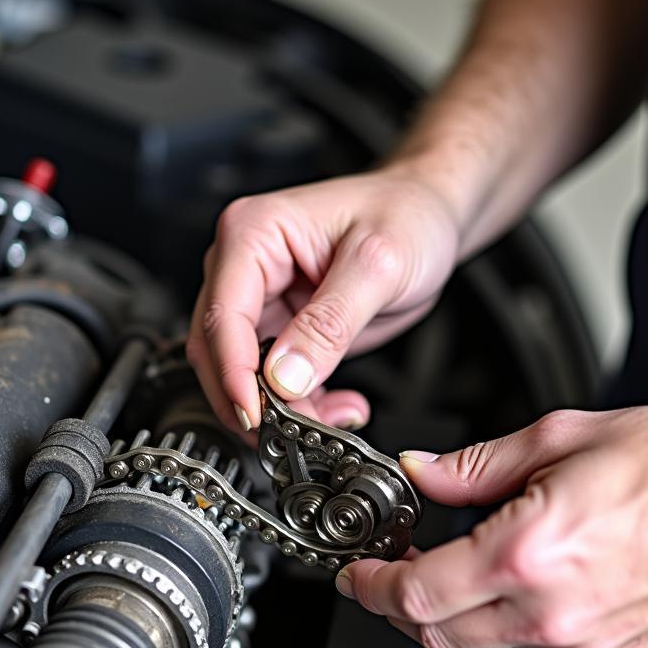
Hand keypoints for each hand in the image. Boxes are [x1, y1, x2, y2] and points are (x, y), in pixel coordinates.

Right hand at [187, 165, 463, 432]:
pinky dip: (299, 404)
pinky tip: (336, 406)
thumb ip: (330, 323)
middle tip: (293, 431)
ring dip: (279, 409)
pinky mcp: (281, 327)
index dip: (234, 373)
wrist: (430, 215)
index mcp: (253, 233)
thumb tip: (284, 376)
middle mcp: (245, 265)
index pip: (224, 315)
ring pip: (242, 373)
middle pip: (218, 350)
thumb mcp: (378, 265)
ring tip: (330, 418)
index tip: (256, 415)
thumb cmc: (407, 215)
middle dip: (253, 399)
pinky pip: (272, 381)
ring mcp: (260, 298)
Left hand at [337, 406, 647, 647]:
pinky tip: (511, 584)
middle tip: (386, 573)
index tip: (356, 575)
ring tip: (448, 568)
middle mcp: (549, 610)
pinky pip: (529, 647)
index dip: (371, 587)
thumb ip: (474, 465)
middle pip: (435, 632)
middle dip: (398, 605)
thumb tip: (421, 470)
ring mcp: (579, 642)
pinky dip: (501, 621)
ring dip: (448, 613)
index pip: (416, 594)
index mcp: (528, 552)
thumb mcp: (559, 439)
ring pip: (478, 644)